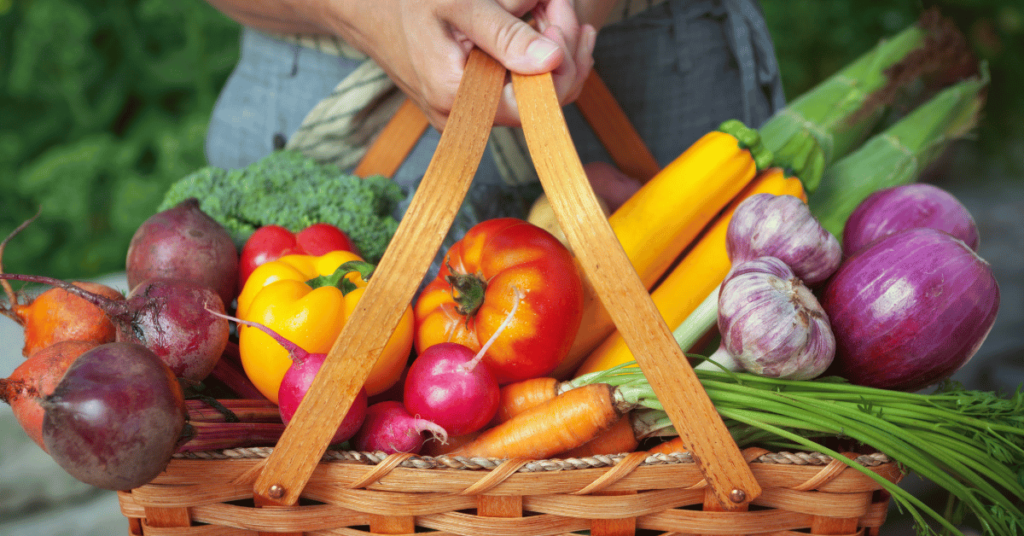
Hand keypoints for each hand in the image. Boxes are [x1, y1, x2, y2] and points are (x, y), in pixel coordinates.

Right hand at [329, 0, 595, 129]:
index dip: (562, 60)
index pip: (538, 103)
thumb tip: (552, 60)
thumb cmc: (404, 0)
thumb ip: (505, 34)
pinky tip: (540, 23)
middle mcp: (463, 116)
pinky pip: (515, 88)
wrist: (361, 8)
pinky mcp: (468, 102)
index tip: (558, 13)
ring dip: (551, 50)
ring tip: (550, 5)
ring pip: (532, 94)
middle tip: (557, 2)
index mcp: (459, 97)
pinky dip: (532, 55)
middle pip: (541, 100)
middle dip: (561, 49)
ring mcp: (466, 113)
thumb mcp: (458, 4)